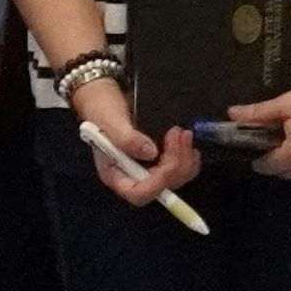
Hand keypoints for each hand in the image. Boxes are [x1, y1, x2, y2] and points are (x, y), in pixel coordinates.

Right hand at [74, 100, 200, 207]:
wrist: (106, 97)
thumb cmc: (102, 111)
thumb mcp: (110, 122)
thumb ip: (126, 139)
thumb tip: (151, 153)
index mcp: (116, 174)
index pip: (139, 193)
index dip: (158, 182)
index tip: (169, 158)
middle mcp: (132, 177)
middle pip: (161, 187)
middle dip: (177, 164)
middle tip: (181, 134)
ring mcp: (147, 170)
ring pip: (175, 179)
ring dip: (186, 160)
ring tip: (185, 134)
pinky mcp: (159, 160)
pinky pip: (180, 168)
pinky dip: (188, 157)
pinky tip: (188, 142)